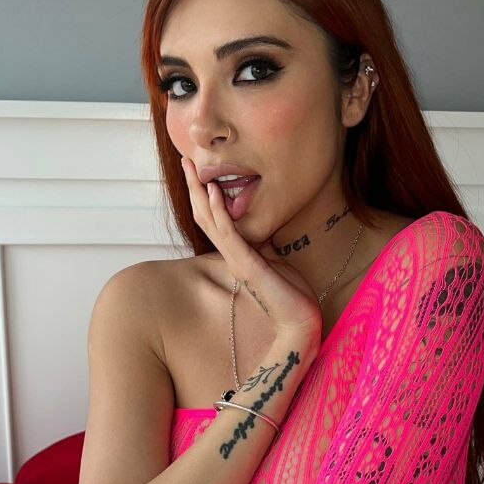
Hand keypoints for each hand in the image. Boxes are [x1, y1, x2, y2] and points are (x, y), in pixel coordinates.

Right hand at [180, 157, 322, 342]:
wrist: (299, 322)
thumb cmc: (292, 297)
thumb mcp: (277, 262)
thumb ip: (265, 247)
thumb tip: (263, 231)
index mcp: (237, 255)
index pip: (213, 220)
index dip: (204, 195)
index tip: (199, 171)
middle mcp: (231, 256)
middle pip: (204, 216)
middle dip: (194, 187)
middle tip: (185, 160)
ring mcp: (236, 260)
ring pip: (210, 221)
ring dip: (200, 192)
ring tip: (192, 168)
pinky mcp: (247, 264)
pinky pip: (228, 234)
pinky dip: (220, 211)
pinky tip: (215, 191)